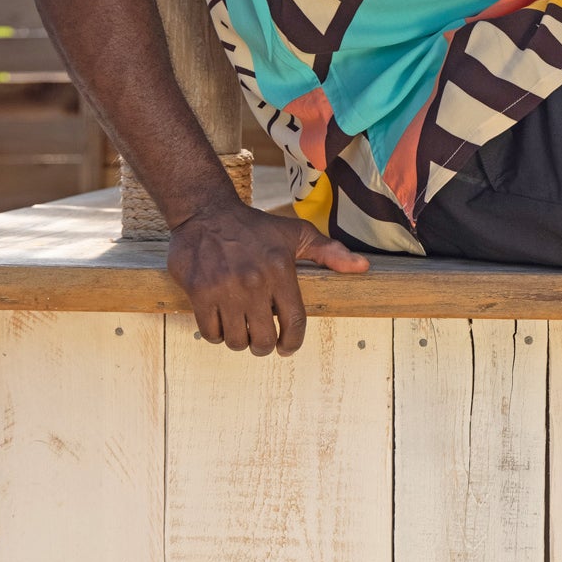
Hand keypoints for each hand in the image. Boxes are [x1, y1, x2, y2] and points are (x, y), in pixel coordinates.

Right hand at [166, 200, 369, 356]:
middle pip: (263, 339)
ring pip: (236, 340)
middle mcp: (254, 283)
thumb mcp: (297, 234)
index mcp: (281, 271)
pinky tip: (222, 322)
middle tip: (262, 340)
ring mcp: (224, 289)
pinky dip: (216, 333)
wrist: (207, 213)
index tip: (288, 347)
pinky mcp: (199, 291)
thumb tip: (363, 267)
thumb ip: (330, 252)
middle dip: (265, 346)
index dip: (293, 342)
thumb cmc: (255, 227)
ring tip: (242, 329)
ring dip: (240, 341)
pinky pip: (210, 331)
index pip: (294, 322)